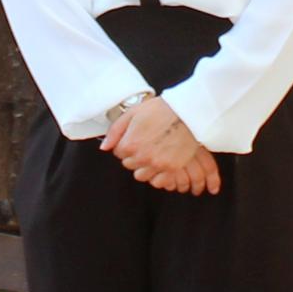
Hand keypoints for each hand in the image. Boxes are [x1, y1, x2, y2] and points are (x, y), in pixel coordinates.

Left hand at [104, 97, 220, 195]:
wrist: (188, 113)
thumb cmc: (161, 110)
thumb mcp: (133, 113)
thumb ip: (115, 131)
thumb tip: (104, 147)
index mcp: (129, 144)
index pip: (118, 153)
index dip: (125, 144)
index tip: (134, 137)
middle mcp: (141, 157)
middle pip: (128, 164)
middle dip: (133, 155)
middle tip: (146, 143)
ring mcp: (157, 165)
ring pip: (141, 175)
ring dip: (144, 166)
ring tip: (153, 153)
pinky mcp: (171, 169)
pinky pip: (158, 181)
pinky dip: (157, 175)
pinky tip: (161, 162)